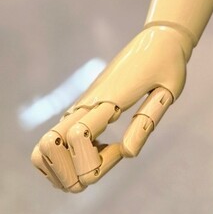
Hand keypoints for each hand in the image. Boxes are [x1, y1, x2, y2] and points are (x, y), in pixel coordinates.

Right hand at [30, 25, 188, 191]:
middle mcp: (85, 104)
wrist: (158, 39)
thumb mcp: (168, 90)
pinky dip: (66, 160)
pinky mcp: (79, 109)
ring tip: (98, 160)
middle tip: (103, 164)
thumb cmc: (168, 63)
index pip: (78, 135)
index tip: (121, 151)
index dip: (96, 159)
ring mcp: (78, 107)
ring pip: (43, 149)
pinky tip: (96, 152)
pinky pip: (54, 141)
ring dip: (65, 169)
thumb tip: (127, 153)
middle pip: (48, 147)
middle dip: (71, 174)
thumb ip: (146, 119)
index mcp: (108, 99)